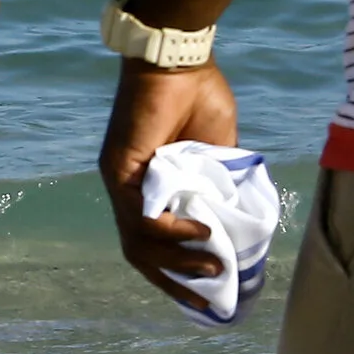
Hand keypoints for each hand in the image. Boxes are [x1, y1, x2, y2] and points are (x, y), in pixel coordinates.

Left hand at [98, 59, 238, 309]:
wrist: (178, 61)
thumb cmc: (198, 98)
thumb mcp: (218, 154)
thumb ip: (218, 186)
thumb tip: (235, 224)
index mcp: (147, 187)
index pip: (150, 242)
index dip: (174, 271)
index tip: (207, 292)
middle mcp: (126, 188)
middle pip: (139, 252)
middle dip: (174, 279)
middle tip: (211, 293)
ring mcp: (118, 179)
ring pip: (138, 240)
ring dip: (177, 261)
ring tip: (213, 264)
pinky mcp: (119, 168)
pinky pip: (139, 214)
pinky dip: (170, 230)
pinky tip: (200, 231)